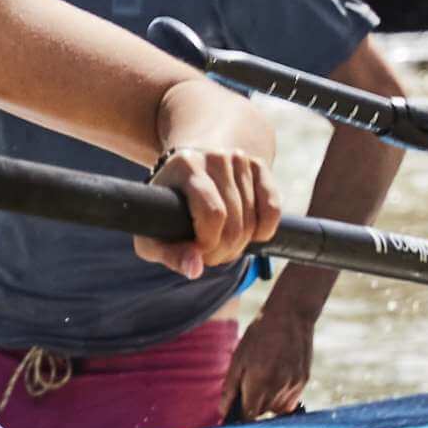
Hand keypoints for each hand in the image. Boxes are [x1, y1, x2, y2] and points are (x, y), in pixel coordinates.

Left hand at [139, 138, 279, 279]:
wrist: (183, 170)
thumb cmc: (165, 209)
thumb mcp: (154, 234)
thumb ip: (170, 254)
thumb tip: (195, 270)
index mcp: (185, 167)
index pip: (214, 214)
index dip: (210, 244)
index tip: (198, 251)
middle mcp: (215, 158)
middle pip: (235, 223)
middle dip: (224, 251)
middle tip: (210, 255)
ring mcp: (239, 159)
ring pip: (253, 220)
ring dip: (240, 244)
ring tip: (221, 244)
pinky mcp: (258, 165)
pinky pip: (273, 209)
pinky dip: (264, 231)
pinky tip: (248, 234)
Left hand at [225, 291, 318, 420]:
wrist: (290, 316)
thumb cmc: (259, 335)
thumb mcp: (238, 359)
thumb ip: (230, 389)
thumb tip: (223, 412)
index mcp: (259, 382)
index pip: (248, 416)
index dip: (239, 416)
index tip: (235, 410)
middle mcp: (278, 387)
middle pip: (261, 413)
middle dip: (251, 406)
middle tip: (247, 387)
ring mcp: (294, 385)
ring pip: (276, 409)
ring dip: (266, 402)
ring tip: (262, 380)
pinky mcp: (304, 380)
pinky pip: (290, 401)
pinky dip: (280, 397)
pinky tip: (275, 380)